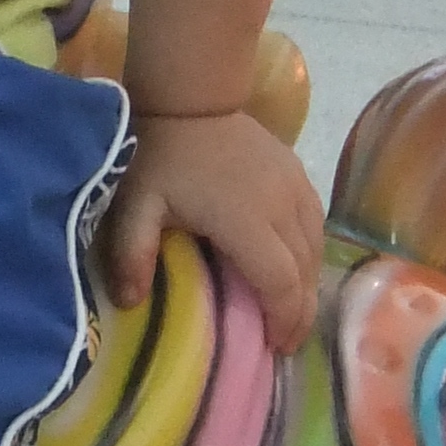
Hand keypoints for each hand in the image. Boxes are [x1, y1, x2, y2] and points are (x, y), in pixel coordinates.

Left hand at [99, 105, 324, 351]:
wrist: (190, 97)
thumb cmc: (161, 154)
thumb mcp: (136, 204)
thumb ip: (131, 253)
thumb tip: (129, 303)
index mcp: (246, 220)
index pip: (279, 281)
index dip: (285, 319)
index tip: (276, 348)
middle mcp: (281, 207)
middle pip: (305, 271)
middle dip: (300, 311)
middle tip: (285, 341)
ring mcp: (296, 188)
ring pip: (316, 248)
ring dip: (307, 283)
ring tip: (292, 311)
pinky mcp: (299, 174)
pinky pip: (316, 223)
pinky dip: (310, 252)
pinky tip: (296, 267)